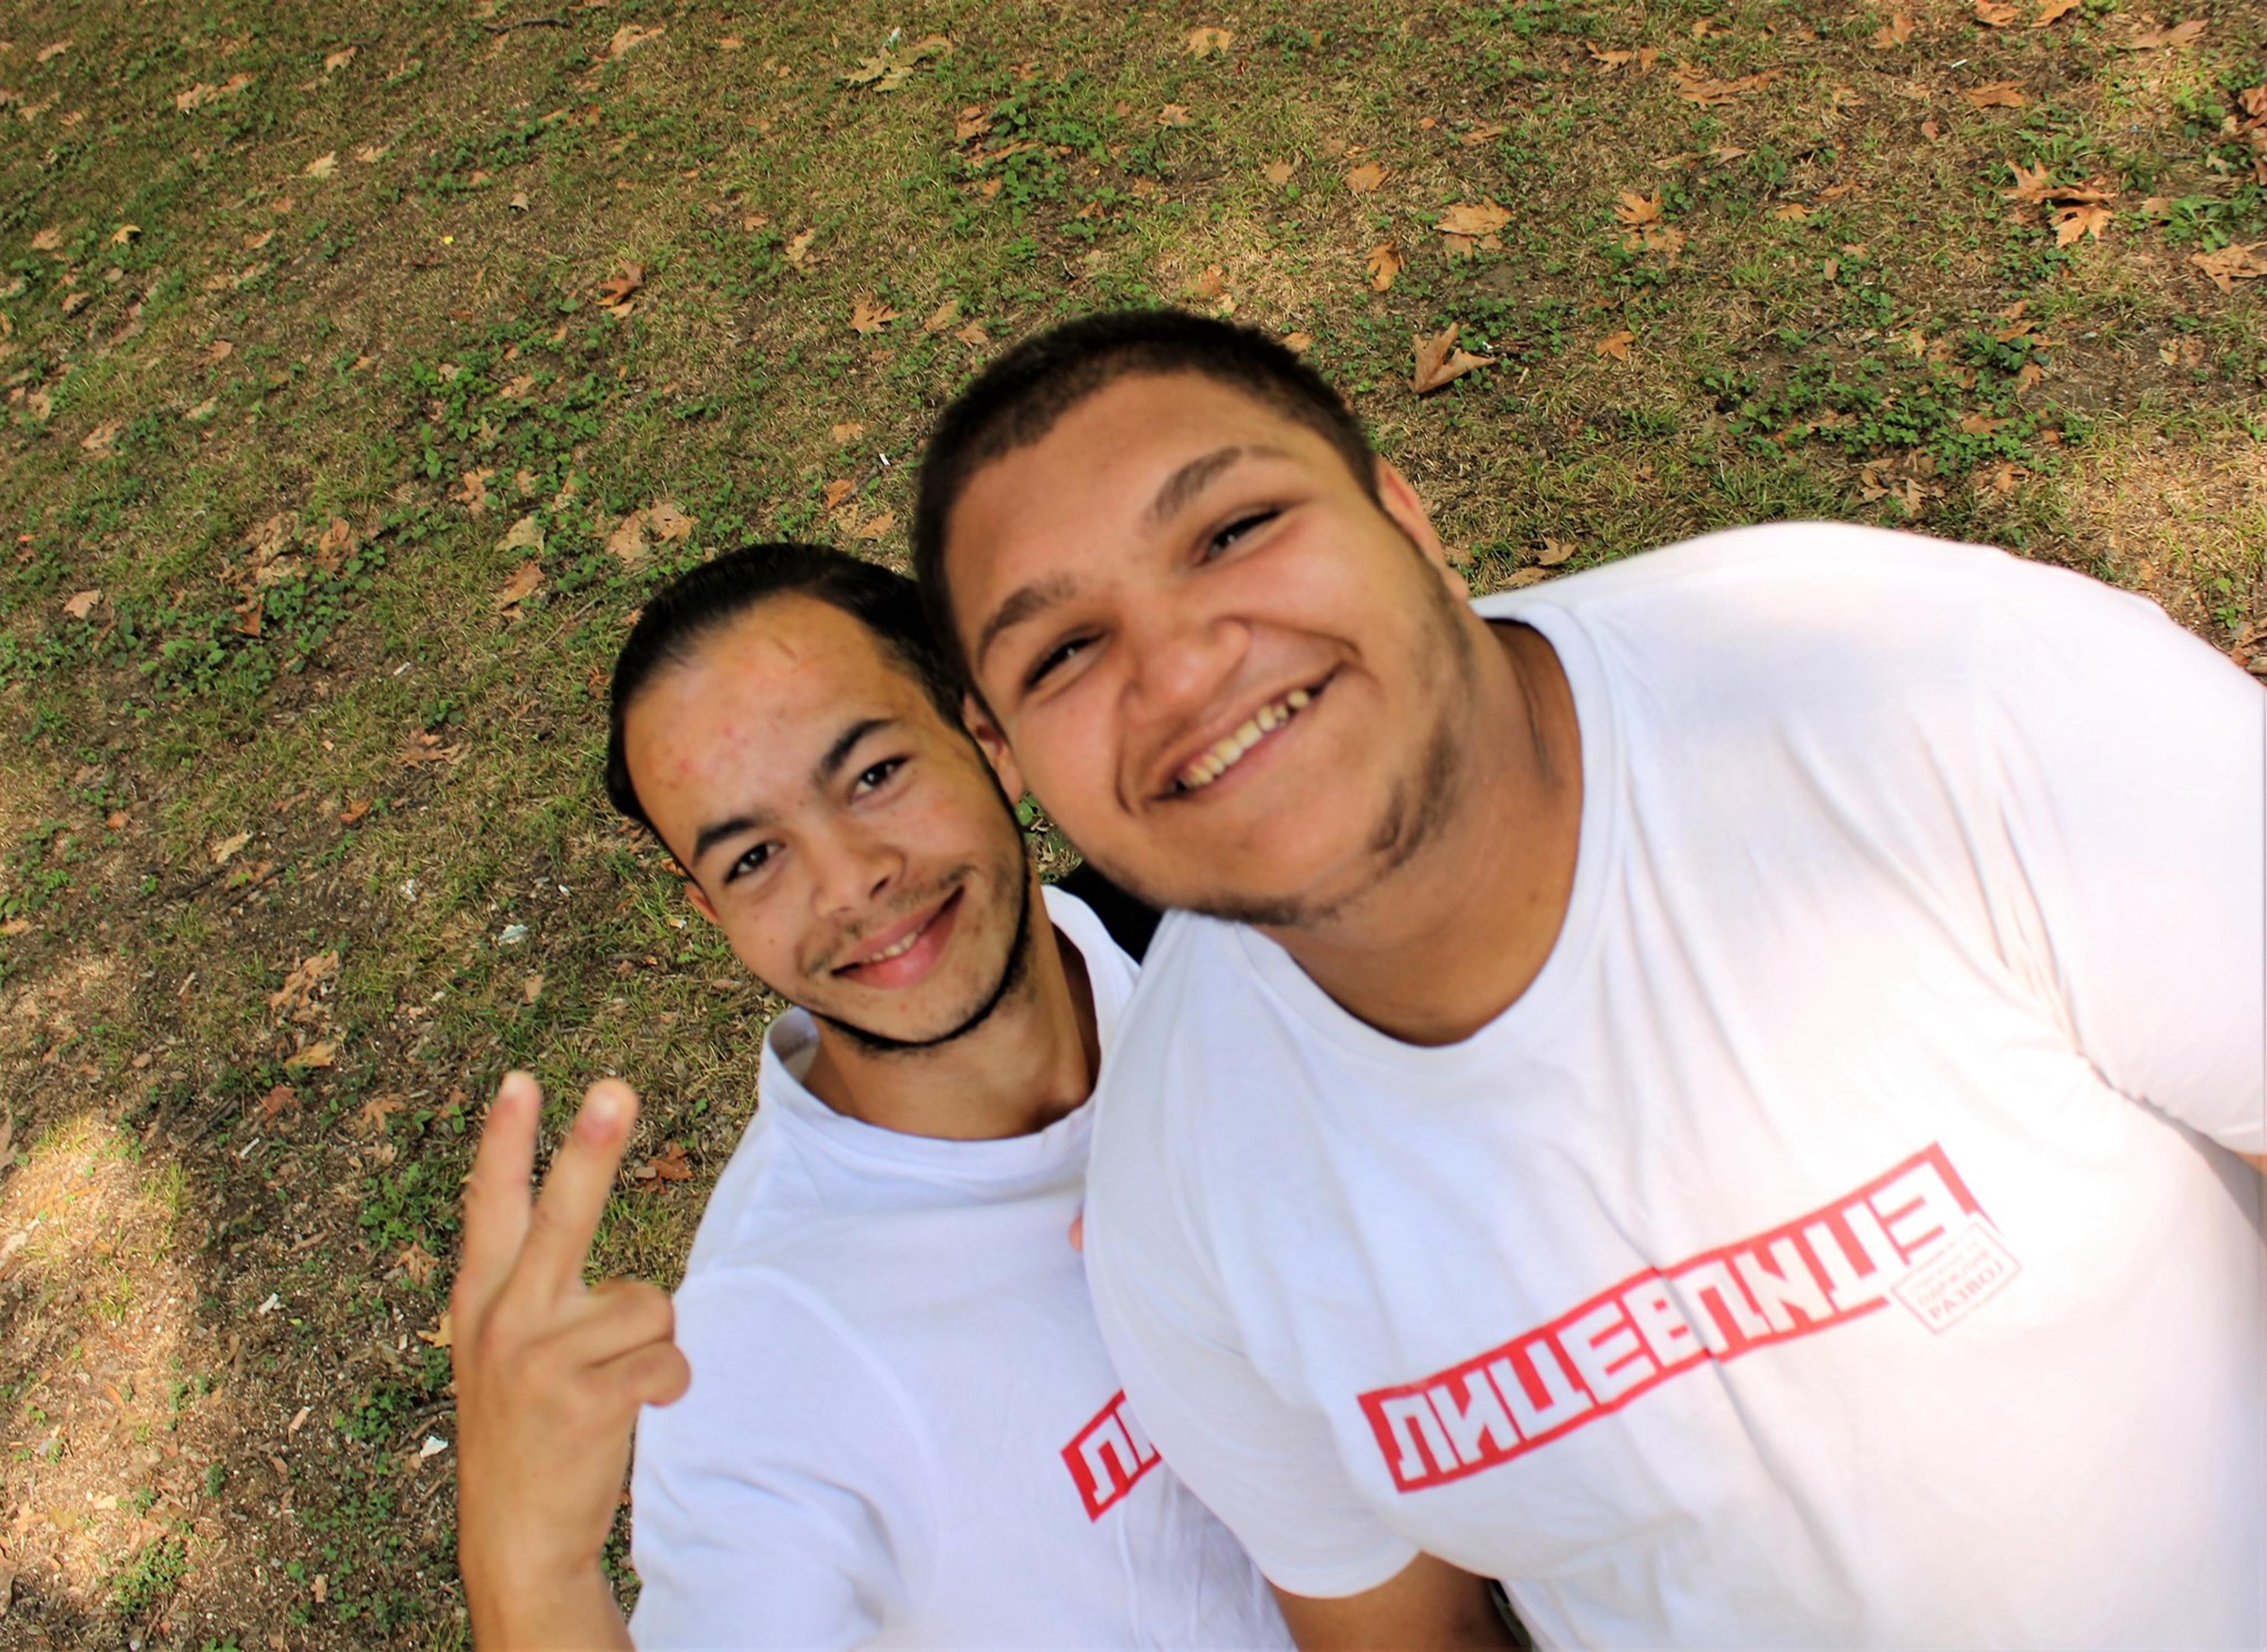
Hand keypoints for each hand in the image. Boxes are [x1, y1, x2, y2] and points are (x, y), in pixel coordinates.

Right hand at [451, 1072, 690, 1649]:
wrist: (516, 1533)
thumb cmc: (526, 1423)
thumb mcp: (497, 1347)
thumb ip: (525, 1284)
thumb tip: (585, 1224)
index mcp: (481, 1298)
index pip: (492, 1205)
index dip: (506, 1140)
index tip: (521, 1080)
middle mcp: (506, 1319)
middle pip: (560, 1216)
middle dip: (590, 1149)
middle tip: (615, 1086)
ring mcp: (542, 1360)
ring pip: (650, 1301)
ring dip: (655, 1337)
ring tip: (620, 1377)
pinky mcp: (586, 1402)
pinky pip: (667, 1358)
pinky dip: (671, 1380)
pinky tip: (641, 1406)